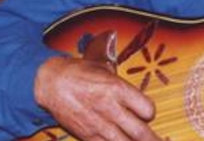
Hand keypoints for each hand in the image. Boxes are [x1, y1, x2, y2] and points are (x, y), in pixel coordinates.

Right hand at [34, 56, 161, 140]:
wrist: (51, 82)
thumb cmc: (80, 73)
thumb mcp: (106, 70)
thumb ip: (123, 86)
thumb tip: (137, 97)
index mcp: (117, 88)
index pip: (147, 109)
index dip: (149, 113)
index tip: (147, 113)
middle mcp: (110, 108)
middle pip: (140, 131)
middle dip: (152, 139)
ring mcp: (98, 124)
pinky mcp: (86, 135)